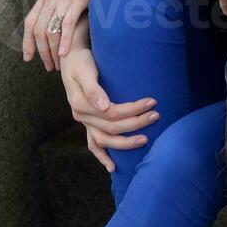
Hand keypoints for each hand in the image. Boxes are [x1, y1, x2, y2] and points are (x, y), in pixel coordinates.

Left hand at [23, 0, 135, 70]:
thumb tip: (69, 14)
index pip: (30, 21)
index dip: (27, 42)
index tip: (28, 57)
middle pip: (38, 30)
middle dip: (40, 52)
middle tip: (48, 66)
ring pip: (50, 30)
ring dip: (51, 51)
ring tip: (57, 64)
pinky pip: (66, 24)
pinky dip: (64, 41)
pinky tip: (65, 53)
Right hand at [58, 25, 157, 172]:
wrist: (70, 59)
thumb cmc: (80, 61)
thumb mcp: (85, 71)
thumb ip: (93, 90)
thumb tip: (105, 107)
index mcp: (81, 104)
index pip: (113, 113)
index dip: (133, 109)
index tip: (152, 101)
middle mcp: (81, 116)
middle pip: (112, 127)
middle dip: (136, 123)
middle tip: (156, 115)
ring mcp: (84, 122)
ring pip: (104, 140)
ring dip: (125, 143)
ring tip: (146, 139)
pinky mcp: (87, 122)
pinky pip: (93, 144)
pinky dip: (102, 156)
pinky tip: (112, 167)